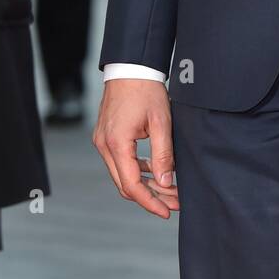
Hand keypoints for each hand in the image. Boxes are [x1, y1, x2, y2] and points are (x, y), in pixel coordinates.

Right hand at [93, 80, 178, 218]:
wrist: (130, 66)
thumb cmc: (146, 89)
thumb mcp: (161, 122)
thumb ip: (163, 155)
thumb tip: (166, 183)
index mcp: (117, 144)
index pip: (132, 185)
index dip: (150, 202)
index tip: (166, 212)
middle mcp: (105, 146)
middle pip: (125, 184)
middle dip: (150, 196)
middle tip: (174, 202)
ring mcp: (103, 141)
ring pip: (122, 174)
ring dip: (145, 184)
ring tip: (170, 189)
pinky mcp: (107, 136)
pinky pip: (120, 162)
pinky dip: (137, 170)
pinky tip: (155, 171)